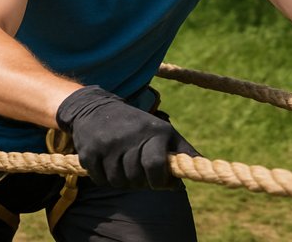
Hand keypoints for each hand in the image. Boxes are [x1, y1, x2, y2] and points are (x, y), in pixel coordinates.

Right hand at [57, 86, 197, 188]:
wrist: (95, 108)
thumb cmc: (136, 125)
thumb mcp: (162, 131)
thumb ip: (183, 150)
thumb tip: (202, 165)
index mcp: (152, 131)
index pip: (156, 166)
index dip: (158, 181)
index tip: (158, 181)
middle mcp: (129, 136)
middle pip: (136, 178)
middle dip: (139, 182)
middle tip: (137, 172)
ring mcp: (107, 144)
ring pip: (118, 182)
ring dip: (122, 181)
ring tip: (122, 167)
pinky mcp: (89, 151)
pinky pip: (100, 180)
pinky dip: (104, 178)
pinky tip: (107, 165)